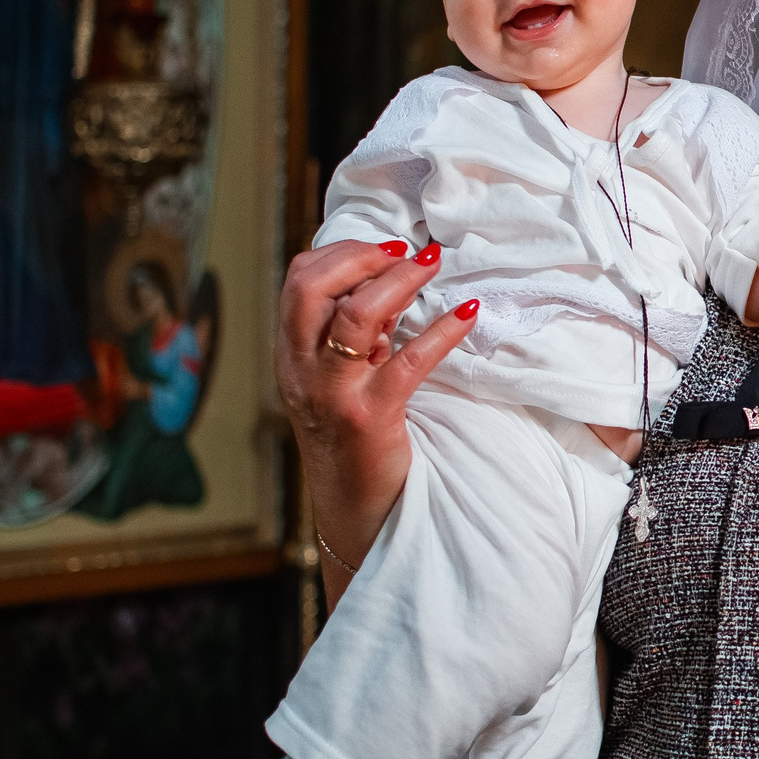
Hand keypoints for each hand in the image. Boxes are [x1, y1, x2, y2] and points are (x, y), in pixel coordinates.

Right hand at [275, 238, 477, 580]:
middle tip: (406, 251)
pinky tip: (467, 314)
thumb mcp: (342, 378)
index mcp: (291, 355)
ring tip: (432, 267)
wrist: (356, 512)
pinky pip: (406, 363)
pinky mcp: (368, 419)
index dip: (341, 252)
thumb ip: (357, 333)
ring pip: (352, 317)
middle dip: (361, 256)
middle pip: (311, 286)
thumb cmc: (355, 438)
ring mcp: (331, 394)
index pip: (298, 279)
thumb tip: (393, 280)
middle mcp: (301, 370)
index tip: (385, 247)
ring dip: (397, 282)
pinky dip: (440, 331)